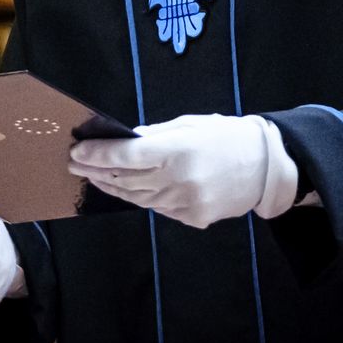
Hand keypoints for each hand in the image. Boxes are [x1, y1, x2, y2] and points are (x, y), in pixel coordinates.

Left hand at [69, 113, 297, 228]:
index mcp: (178, 150)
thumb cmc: (226, 137)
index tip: (76, 151)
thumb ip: (154, 135)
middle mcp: (179, 179)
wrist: (267, 167)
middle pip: (125, 179)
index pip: (126, 155)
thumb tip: (123, 140)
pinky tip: (127, 188)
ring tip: (94, 177)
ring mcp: (186, 203)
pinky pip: (158, 207)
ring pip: (137, 198)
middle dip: (96, 172)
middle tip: (76, 165)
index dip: (96, 154)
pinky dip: (141, 197)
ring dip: (113, 187)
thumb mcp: (189, 125)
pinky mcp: (193, 218)